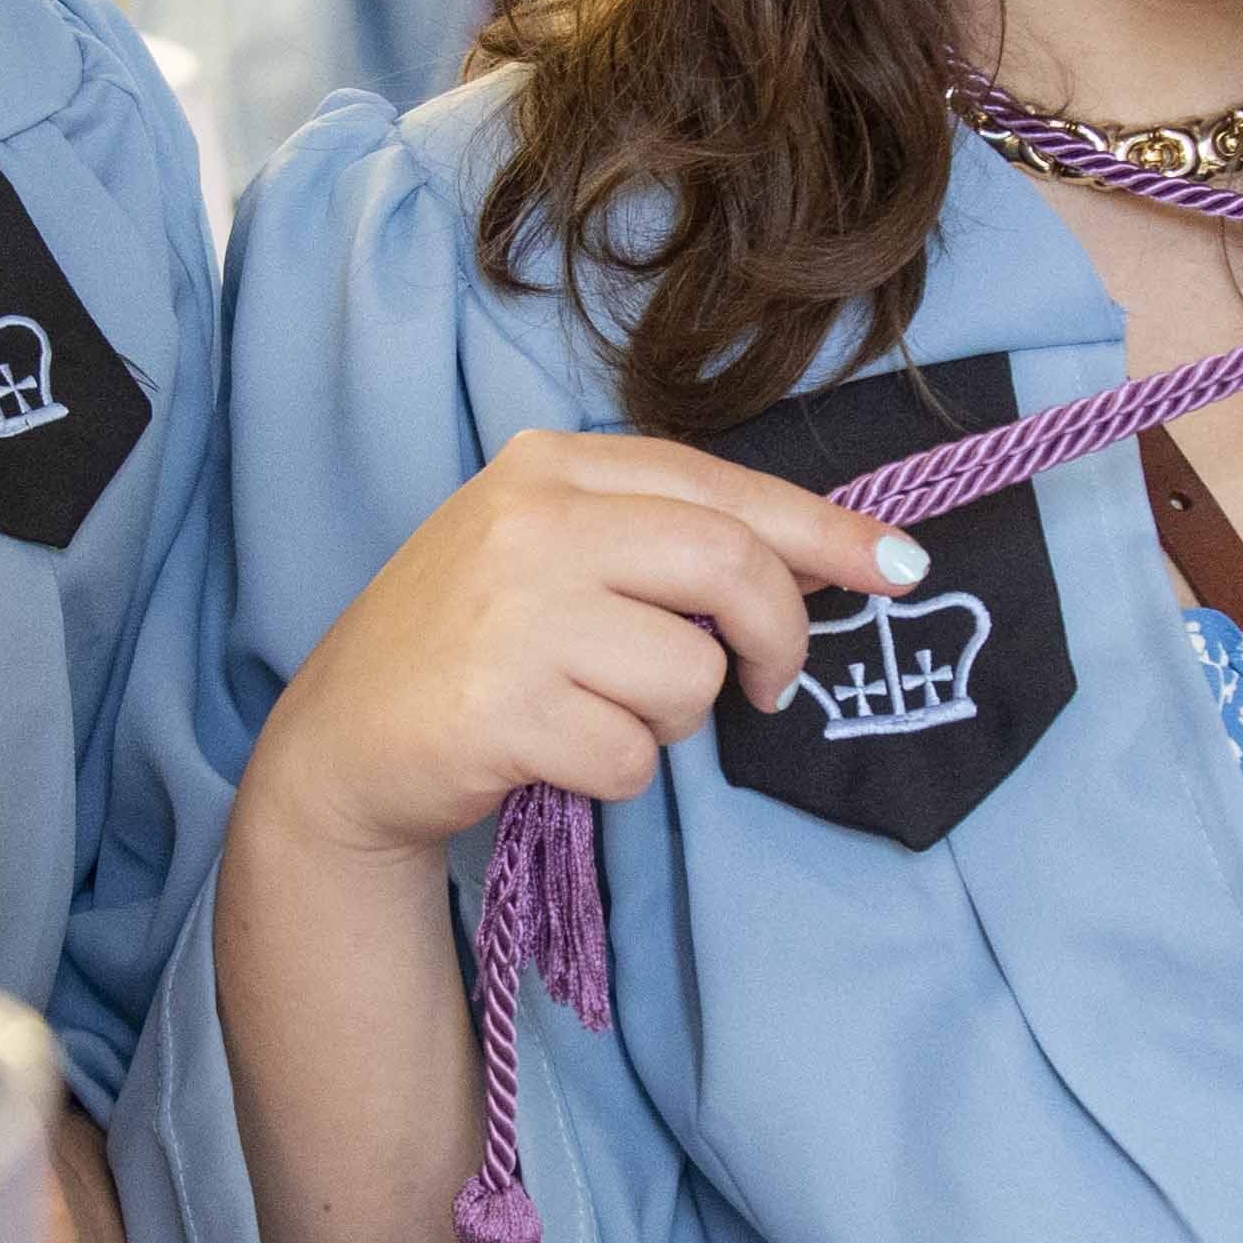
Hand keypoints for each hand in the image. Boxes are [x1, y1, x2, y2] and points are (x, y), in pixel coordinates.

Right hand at [237, 429, 906, 862]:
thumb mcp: (550, 555)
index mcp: (549, 468)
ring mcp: (513, 614)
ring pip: (687, 674)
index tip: (901, 568)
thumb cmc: (467, 646)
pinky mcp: (502, 708)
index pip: (719, 487)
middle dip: (778, 637)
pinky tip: (554, 755)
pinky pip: (633, 755)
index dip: (824, 531)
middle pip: (727, 565)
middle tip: (772, 689)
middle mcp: (529, 522)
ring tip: (596, 715)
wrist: (341, 745)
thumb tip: (823, 563)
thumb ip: (661, 540)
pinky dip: (617, 774)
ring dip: (671, 721)